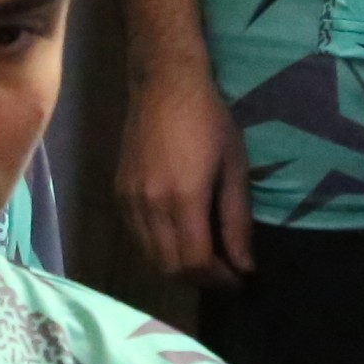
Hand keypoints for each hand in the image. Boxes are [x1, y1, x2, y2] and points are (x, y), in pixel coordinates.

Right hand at [118, 66, 255, 284]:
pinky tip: (180, 240)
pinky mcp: (118, 193)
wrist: (163, 83)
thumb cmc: (209, 120)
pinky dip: (159, 250)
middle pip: (171, 268)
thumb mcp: (234, 169)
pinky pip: (138, 238)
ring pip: (151, 257)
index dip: (219, 280)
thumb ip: (237, 222)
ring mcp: (129, 201)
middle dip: (201, 279)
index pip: (196, 263)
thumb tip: (245, 266)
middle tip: (225, 273)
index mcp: (182, 199)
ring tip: (205, 260)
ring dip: (179, 268)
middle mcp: (149, 206)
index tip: (239, 280)